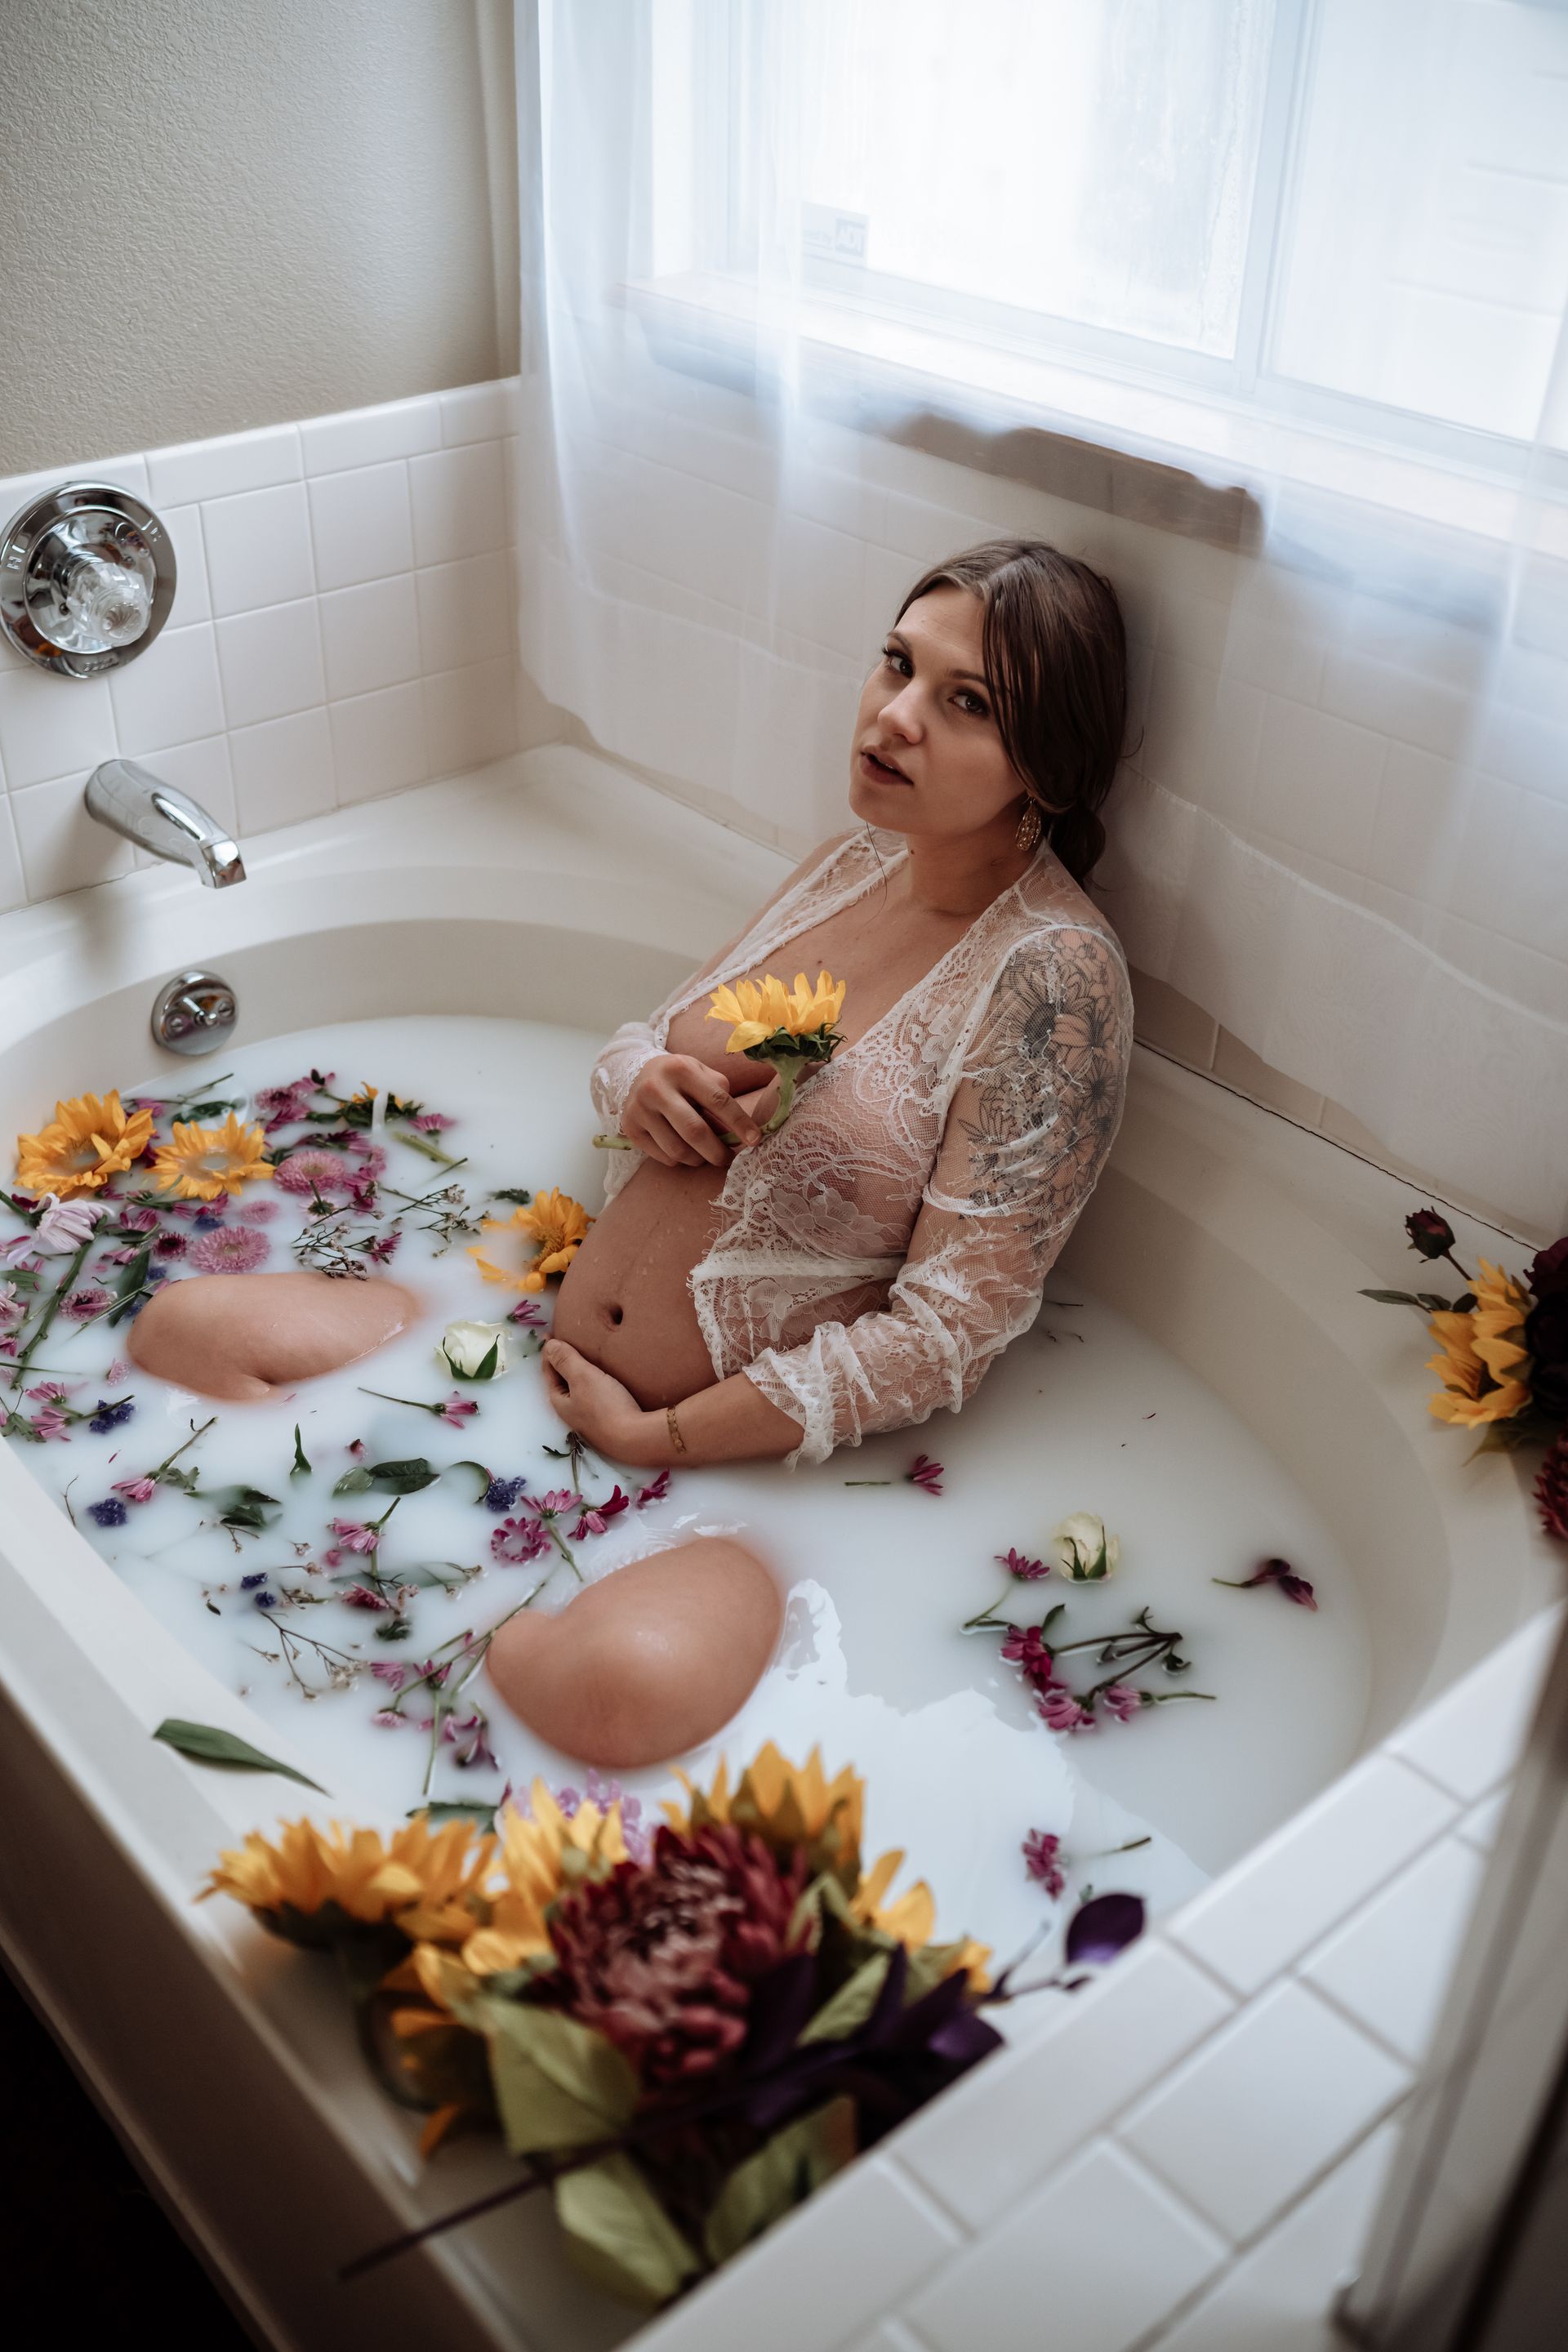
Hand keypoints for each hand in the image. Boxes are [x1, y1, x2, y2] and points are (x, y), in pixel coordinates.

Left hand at [540, 1337, 664, 1464]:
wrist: (635, 1437)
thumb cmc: (605, 1406)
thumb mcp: (582, 1377)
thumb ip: (565, 1360)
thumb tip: (548, 1345)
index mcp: (560, 1401)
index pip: (549, 1371)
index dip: (549, 1352)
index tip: (551, 1334)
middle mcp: (571, 1411)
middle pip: (563, 1381)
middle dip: (563, 1362)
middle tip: (569, 1341)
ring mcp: (589, 1418)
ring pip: (580, 1388)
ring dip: (581, 1372)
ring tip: (589, 1356)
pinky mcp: (607, 1420)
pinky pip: (596, 1394)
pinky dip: (595, 1381)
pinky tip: (607, 1377)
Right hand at [620, 1054, 763, 1167]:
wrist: (637, 1075)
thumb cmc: (680, 1077)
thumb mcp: (701, 1074)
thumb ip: (721, 1096)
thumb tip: (742, 1131)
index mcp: (681, 1069)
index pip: (717, 1100)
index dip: (739, 1123)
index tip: (755, 1140)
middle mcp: (656, 1088)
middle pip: (694, 1131)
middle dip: (717, 1151)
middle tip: (728, 1159)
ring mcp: (640, 1109)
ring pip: (678, 1150)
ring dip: (699, 1159)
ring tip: (705, 1154)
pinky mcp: (631, 1128)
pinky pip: (663, 1156)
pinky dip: (679, 1159)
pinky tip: (683, 1149)